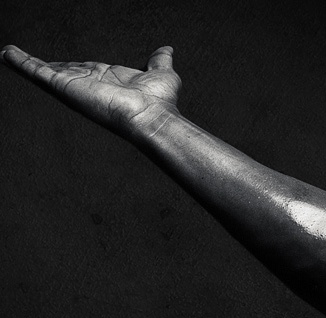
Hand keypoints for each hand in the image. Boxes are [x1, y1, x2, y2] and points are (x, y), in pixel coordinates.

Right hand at [3, 45, 181, 137]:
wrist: (152, 115)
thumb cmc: (159, 101)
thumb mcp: (161, 73)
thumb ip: (159, 60)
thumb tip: (166, 50)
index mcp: (108, 80)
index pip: (84, 69)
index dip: (71, 65)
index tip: (57, 62)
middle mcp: (89, 83)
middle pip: (60, 71)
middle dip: (43, 65)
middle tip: (23, 58)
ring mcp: (75, 85)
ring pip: (44, 72)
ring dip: (24, 62)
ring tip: (7, 53)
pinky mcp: (64, 86)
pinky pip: (38, 72)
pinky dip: (21, 63)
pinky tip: (7, 54)